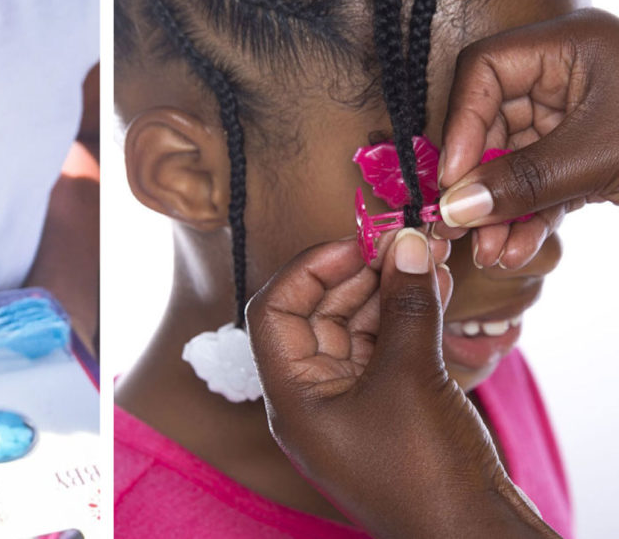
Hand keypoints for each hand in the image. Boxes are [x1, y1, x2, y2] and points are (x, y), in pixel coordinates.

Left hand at [246, 233, 554, 537]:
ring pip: (353, 328)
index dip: (309, 269)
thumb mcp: (412, 378)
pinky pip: (384, 349)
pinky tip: (433, 286)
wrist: (474, 538)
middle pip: (315, 314)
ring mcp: (348, 404)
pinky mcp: (385, 408)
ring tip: (422, 256)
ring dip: (386, 290)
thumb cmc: (427, 471)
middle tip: (397, 240)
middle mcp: (311, 399)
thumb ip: (406, 306)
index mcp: (292, 398)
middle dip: (355, 273)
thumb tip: (405, 243)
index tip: (356, 242)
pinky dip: (404, 316)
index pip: (274, 312)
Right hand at [436, 8, 618, 268]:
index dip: (461, 123)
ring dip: (502, 210)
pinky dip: (530, 217)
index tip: (453, 178)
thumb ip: (523, 181)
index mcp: (568, 46)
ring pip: (517, 161)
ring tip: (493, 253)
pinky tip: (518, 250)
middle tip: (464, 227)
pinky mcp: (590, 156)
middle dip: (481, 181)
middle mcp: (566, 75)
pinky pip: (544, 183)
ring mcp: (578, 117)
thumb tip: (454, 206)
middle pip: (495, 123)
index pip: (486, 71)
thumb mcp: (600, 157)